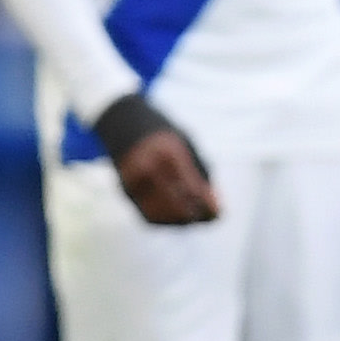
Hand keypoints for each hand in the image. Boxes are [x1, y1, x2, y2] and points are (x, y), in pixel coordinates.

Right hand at [92, 93, 221, 226]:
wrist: (121, 119)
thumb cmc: (162, 132)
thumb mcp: (187, 145)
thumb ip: (201, 175)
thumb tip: (215, 209)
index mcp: (168, 155)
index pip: (194, 194)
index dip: (209, 209)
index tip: (218, 213)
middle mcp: (148, 170)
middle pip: (179, 209)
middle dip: (196, 216)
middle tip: (207, 216)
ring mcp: (133, 181)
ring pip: (162, 217)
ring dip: (180, 221)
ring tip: (192, 215)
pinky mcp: (124, 190)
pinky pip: (148, 216)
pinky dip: (164, 220)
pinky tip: (174, 214)